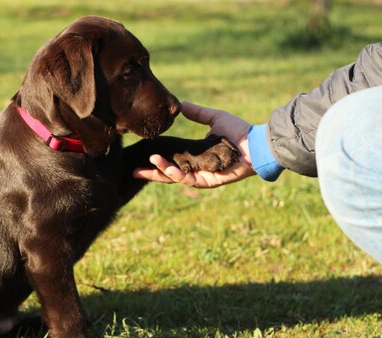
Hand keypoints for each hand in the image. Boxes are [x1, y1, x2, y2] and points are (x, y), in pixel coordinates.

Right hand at [133, 101, 256, 187]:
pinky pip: (187, 179)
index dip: (156, 160)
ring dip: (161, 171)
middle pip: (168, 173)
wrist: (255, 143)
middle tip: (133, 170)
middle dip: (151, 173)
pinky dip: (174, 174)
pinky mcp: (207, 181)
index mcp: (195, 155)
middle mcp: (195, 168)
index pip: (171, 159)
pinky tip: (164, 167)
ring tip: (149, 162)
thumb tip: (182, 105)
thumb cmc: (239, 132)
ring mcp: (201, 176)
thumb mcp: (214, 118)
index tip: (142, 156)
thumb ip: (198, 113)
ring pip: (175, 177)